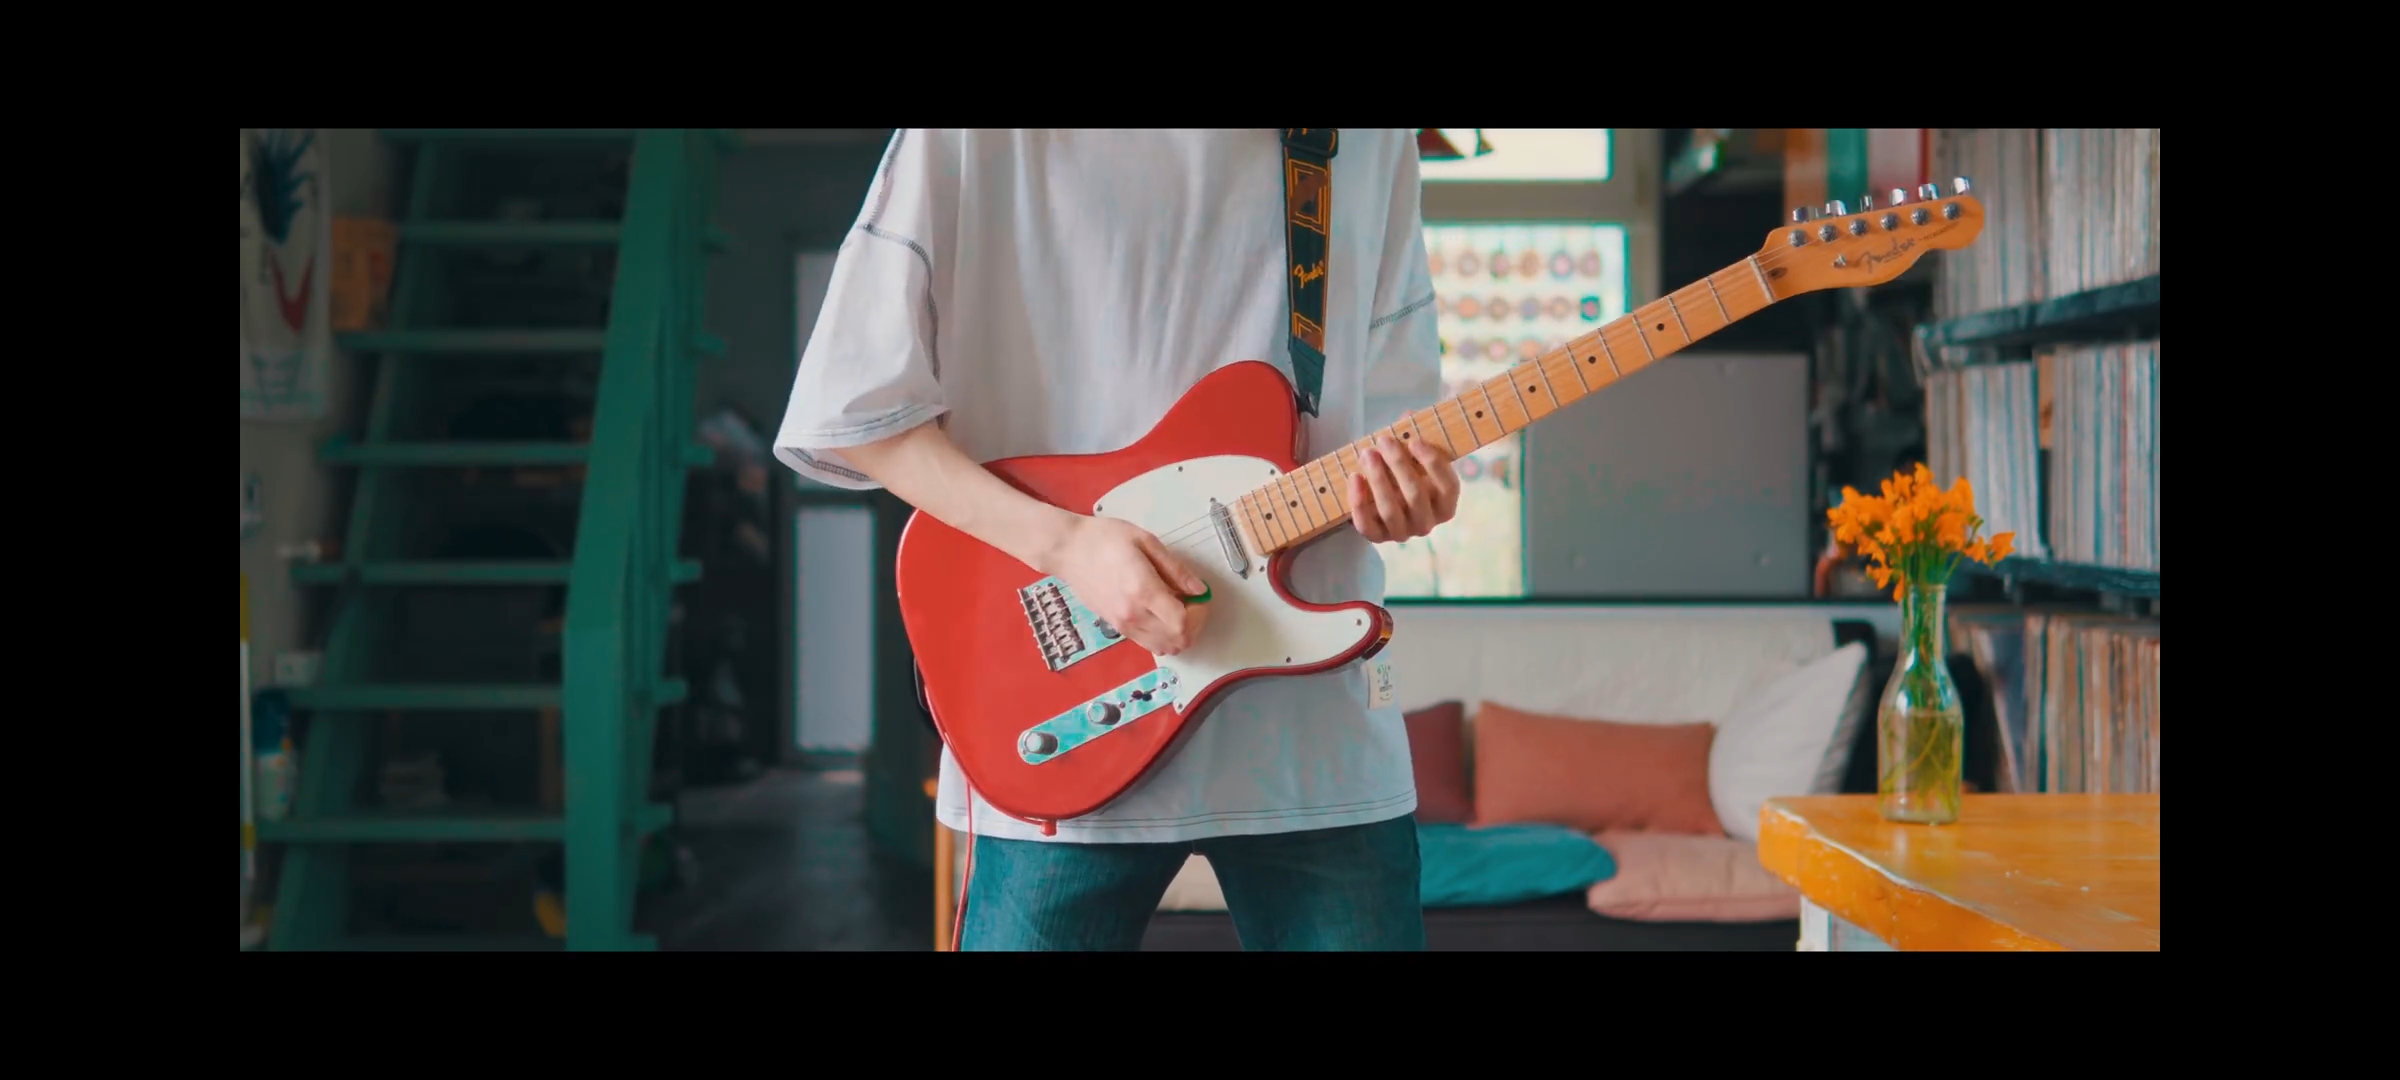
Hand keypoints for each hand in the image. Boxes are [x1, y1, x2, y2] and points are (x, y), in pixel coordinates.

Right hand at [1044, 515, 1212, 656]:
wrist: (1068, 550)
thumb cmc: (1106, 539)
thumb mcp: (1145, 542)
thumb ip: (1175, 568)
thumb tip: (1200, 590)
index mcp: (1143, 591)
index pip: (1182, 622)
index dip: (1200, 613)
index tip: (1199, 596)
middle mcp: (1133, 615)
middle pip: (1177, 640)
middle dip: (1193, 624)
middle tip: (1191, 602)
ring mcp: (1123, 625)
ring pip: (1164, 647)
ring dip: (1179, 633)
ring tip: (1177, 608)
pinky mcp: (1117, 627)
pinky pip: (1149, 644)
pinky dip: (1163, 635)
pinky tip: (1161, 614)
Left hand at [1348, 434, 1460, 542]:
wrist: (1382, 493)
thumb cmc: (1405, 470)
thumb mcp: (1414, 454)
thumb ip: (1416, 436)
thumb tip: (1408, 417)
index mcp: (1445, 504)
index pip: (1448, 487)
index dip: (1434, 464)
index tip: (1415, 441)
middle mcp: (1427, 522)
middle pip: (1416, 495)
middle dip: (1399, 465)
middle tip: (1384, 441)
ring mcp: (1402, 533)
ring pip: (1391, 510)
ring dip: (1378, 480)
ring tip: (1367, 454)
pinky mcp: (1378, 537)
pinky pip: (1367, 525)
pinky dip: (1359, 503)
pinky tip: (1355, 478)